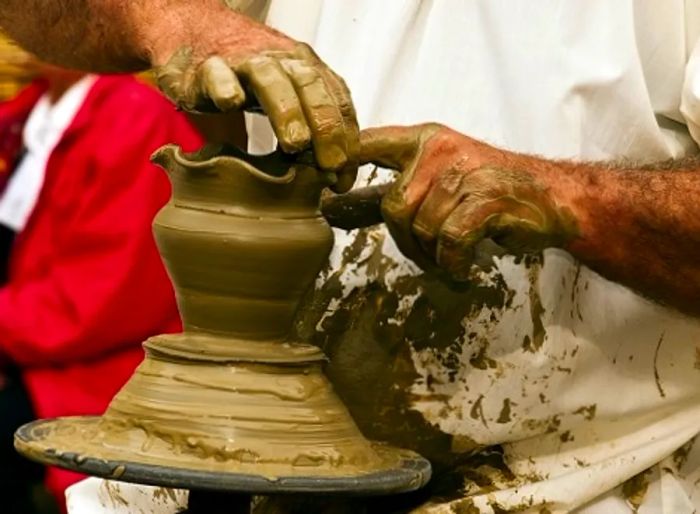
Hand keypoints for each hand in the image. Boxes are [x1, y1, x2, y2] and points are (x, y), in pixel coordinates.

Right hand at [153, 10, 357, 191]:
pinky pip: (217, 74)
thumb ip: (315, 139)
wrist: (200, 42)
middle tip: (331, 163)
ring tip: (295, 144)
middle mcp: (282, 61)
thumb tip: (338, 182)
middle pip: (312, 88)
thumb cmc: (250, 82)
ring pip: (271, 79)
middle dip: (326, 127)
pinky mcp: (208, 67)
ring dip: (288, 111)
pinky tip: (230, 103)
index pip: (337, 101)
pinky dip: (225, 86)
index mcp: (308, 71)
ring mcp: (245, 62)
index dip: (347, 138)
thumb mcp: (290, 107)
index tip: (344, 175)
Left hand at [359, 124, 577, 279]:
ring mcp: (465, 172)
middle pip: (394, 207)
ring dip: (434, 255)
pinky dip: (453, 262)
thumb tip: (338, 203)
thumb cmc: (491, 192)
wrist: (553, 197)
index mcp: (425, 141)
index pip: (369, 142)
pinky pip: (449, 240)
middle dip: (407, 242)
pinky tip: (464, 265)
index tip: (335, 188)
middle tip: (429, 255)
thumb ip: (397, 185)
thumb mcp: (442, 175)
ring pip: (422, 228)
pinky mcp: (486, 198)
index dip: (342, 163)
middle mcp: (440, 151)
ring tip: (453, 258)